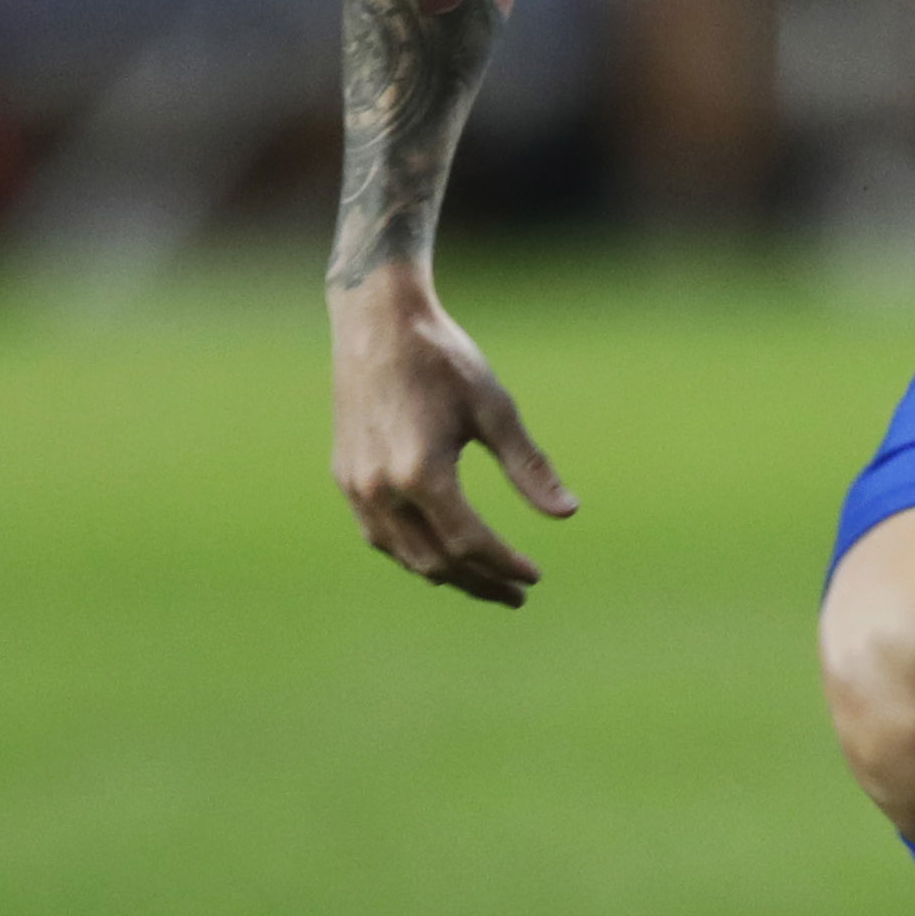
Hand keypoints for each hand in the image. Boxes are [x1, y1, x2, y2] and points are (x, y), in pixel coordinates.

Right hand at [330, 268, 577, 602]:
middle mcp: (381, 488)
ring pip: (405, 555)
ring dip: (447, 574)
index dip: (504, 565)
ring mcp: (356, 487)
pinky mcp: (346, 477)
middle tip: (518, 593)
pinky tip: (442, 554)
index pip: (469, 542)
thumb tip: (569, 513)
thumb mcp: (494, 409)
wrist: (377, 322)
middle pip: (436, 560)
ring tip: (486, 581)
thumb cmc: (444, 359)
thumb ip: (529, 467)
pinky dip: (414, 553)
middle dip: (480, 582)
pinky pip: (381, 535)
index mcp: (421, 473)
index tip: (535, 576)